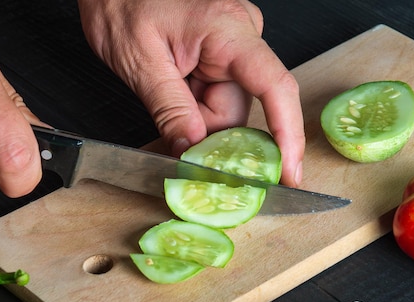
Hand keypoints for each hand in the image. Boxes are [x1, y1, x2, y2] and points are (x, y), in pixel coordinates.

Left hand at [77, 0, 304, 186]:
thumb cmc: (123, 2)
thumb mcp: (140, 62)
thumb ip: (170, 109)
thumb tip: (192, 150)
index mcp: (228, 30)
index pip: (275, 87)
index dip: (288, 135)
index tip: (290, 172)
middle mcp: (241, 36)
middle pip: (241, 109)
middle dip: (207, 132)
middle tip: (172, 135)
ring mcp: (233, 45)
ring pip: (227, 109)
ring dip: (196, 119)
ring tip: (163, 94)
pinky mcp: (223, 54)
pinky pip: (218, 97)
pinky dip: (195, 109)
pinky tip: (174, 95)